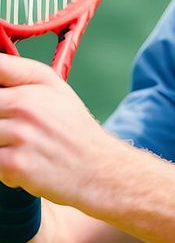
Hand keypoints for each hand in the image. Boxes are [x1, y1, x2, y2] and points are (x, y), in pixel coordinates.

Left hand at [0, 55, 110, 208]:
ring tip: (20, 147)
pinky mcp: (14, 164)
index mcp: (33, 83)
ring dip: (0, 144)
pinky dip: (3, 167)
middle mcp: (25, 105)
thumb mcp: (55, 88)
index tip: (3, 100)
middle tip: (13, 129)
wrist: (96, 168)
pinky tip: (22, 164)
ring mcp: (20, 134)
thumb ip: (19, 73)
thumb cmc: (73, 128)